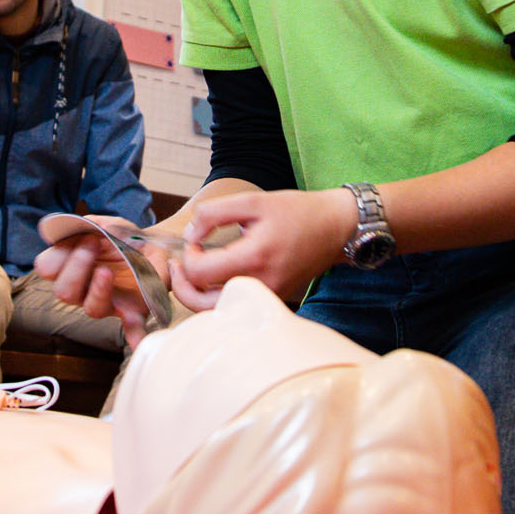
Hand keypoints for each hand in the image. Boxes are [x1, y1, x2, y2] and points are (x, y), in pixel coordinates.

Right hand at [34, 214, 172, 346]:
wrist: (155, 246)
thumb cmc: (124, 237)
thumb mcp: (108, 223)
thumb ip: (92, 224)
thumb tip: (73, 228)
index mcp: (71, 266)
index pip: (47, 268)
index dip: (57, 256)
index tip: (81, 237)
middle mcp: (84, 289)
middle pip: (64, 292)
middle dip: (75, 267)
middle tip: (92, 245)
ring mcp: (108, 303)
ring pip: (92, 309)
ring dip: (97, 290)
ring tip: (107, 272)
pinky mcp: (133, 311)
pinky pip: (132, 329)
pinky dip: (135, 337)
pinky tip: (138, 344)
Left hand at [172, 187, 357, 307]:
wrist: (336, 228)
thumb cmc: (296, 212)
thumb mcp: (253, 200)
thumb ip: (213, 213)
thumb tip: (190, 236)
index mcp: (255, 258)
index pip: (201, 273)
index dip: (187, 256)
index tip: (195, 241)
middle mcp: (262, 286)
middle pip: (202, 303)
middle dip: (182, 284)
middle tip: (178, 264)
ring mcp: (268, 298)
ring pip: (216, 313)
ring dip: (196, 294)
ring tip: (190, 271)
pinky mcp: (272, 302)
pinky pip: (234, 309)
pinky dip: (215, 298)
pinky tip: (213, 277)